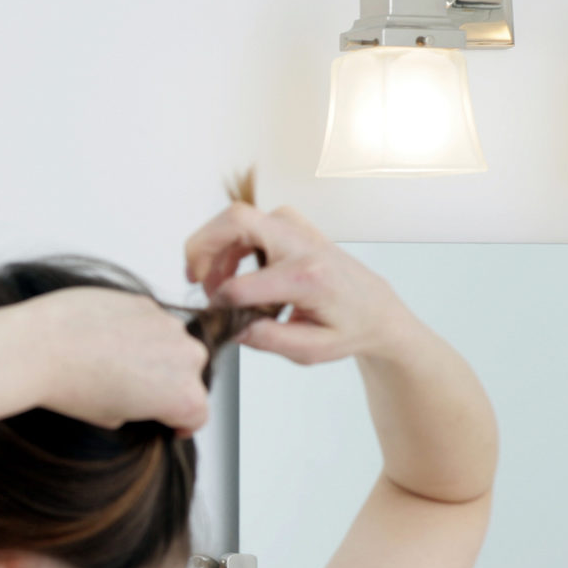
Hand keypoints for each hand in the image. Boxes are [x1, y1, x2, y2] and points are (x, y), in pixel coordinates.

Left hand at [32, 287, 211, 437]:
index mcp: (184, 396)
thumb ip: (140, 408)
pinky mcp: (144, 302)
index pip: (196, 415)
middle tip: (138, 394)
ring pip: (171, 344)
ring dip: (155, 354)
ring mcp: (167, 324)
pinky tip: (106, 340)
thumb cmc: (72, 387)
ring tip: (117, 364)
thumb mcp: (111, 416)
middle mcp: (186, 357)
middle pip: (189, 376)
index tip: (171, 426)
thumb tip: (139, 397)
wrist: (41, 345)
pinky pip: (149, 322)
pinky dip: (136, 331)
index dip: (181, 425)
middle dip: (169, 385)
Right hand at [182, 203, 417, 364]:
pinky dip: (227, 244)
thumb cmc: (347, 327)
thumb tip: (231, 326)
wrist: (374, 306)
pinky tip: (228, 271)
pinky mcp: (289, 221)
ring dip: (213, 248)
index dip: (219, 302)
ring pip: (235, 217)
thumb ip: (268, 340)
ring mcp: (295, 226)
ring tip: (212, 282)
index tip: (216, 316)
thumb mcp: (311, 350)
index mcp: (308, 278)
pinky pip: (245, 221)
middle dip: (202, 248)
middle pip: (236, 221)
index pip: (243, 284)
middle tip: (194, 278)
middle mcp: (301, 244)